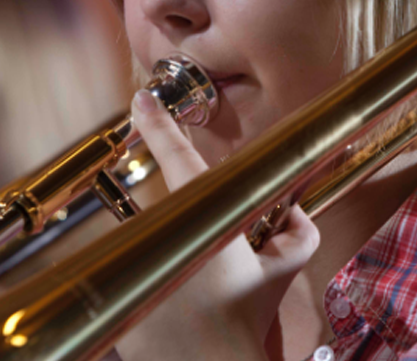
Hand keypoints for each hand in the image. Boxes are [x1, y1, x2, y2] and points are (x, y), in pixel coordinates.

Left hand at [114, 90, 319, 360]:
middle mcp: (161, 231)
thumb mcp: (283, 271)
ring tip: (196, 298)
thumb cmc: (246, 317)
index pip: (178, 159)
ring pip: (150, 240)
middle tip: (214, 269)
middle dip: (189, 229)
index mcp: (202, 218)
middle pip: (167, 208)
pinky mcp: (117, 287)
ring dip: (171, 258)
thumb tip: (295, 211)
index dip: (159, 123)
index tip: (141, 99)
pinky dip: (156, 283)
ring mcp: (134, 260)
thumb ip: (299, 234)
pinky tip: (176, 312)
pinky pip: (135, 271)